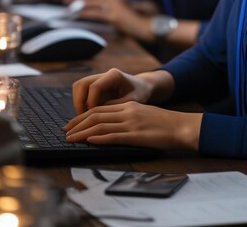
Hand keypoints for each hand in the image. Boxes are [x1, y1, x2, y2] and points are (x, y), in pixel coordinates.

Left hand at [63, 101, 202, 150]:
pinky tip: (88, 141)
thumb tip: (110, 125)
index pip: (100, 109)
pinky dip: (97, 139)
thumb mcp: (144, 114)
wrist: (181, 126)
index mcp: (128, 105)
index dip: (83, 116)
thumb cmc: (164, 124)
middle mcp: (127, 111)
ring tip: (70, 139)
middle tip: (65, 131)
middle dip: (77, 123)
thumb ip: (128, 116)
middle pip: (96, 115)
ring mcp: (130, 123)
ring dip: (82, 132)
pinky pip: (112, 136)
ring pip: (100, 126)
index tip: (72, 123)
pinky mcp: (135, 135)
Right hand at [71, 67, 153, 112]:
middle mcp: (104, 74)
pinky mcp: (95, 85)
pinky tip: (88, 115)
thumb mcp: (133, 101)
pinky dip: (80, 103)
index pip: (94, 87)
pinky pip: (81, 92)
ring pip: (78, 86)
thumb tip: (99, 113)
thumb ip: (117, 106)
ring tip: (85, 118)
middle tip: (84, 118)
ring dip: (78, 102)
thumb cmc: (140, 93)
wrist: (142, 86)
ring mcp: (98, 78)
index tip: (94, 116)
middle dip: (79, 102)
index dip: (91, 103)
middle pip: (81, 84)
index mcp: (114, 75)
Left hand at [77, 0, 153, 41]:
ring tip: (64, 0)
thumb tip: (93, 13)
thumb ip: (106, 11)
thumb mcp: (118, 14)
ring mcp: (115, 6)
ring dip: (77, 0)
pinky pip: (99, 13)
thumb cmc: (134, 23)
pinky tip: (78, 14)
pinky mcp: (116, 16)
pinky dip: (87, 12)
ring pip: (92, 0)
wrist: (149, 27)